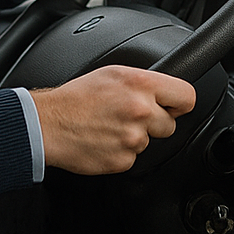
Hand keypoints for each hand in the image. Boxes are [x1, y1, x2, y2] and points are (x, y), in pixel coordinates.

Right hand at [31, 65, 196, 174]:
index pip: (186, 97)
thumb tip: (164, 93)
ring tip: (109, 126)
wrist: (48, 124)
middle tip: (129, 116)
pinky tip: (104, 140)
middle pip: (170, 125)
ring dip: (134, 137)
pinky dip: (120, 152)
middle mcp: (140, 110)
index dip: (180, 103)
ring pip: (149, 142)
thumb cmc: (74, 98)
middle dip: (154, 122)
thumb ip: (143, 83)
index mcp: (140, 84)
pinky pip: (132, 157)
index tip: (174, 107)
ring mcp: (133, 138)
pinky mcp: (123, 160)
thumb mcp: (112, 74)